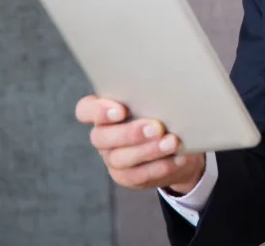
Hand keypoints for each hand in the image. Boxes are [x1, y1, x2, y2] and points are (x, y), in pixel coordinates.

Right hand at [75, 95, 205, 194]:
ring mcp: (112, 157)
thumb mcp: (157, 100)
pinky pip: (138, 175)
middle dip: (130, 133)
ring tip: (172, 142)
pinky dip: (159, 166)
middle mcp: (104, 135)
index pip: (86, 110)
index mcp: (105, 111)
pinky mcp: (126, 176)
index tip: (120, 110)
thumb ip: (153, 95)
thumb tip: (171, 88)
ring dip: (148, 150)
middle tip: (157, 127)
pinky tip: (176, 158)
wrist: (178, 146)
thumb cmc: (164, 113)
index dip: (98, 111)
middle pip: (102, 137)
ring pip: (120, 158)